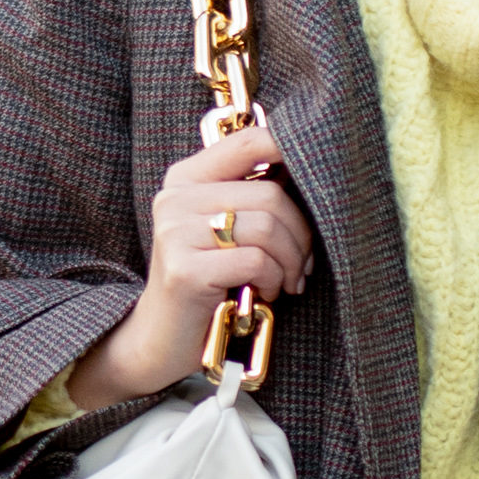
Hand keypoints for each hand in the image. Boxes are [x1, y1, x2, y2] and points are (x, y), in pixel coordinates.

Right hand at [64, 125, 314, 410]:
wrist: (161, 338)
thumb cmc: (209, 281)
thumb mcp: (225, 230)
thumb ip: (251, 196)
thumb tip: (310, 170)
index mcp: (187, 178)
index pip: (248, 141)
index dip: (290, 149)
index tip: (317, 179)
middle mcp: (176, 198)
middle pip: (269, 194)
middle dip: (300, 234)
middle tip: (302, 264)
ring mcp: (176, 233)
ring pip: (266, 227)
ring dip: (289, 261)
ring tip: (282, 281)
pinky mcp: (184, 270)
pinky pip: (255, 261)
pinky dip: (272, 280)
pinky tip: (262, 293)